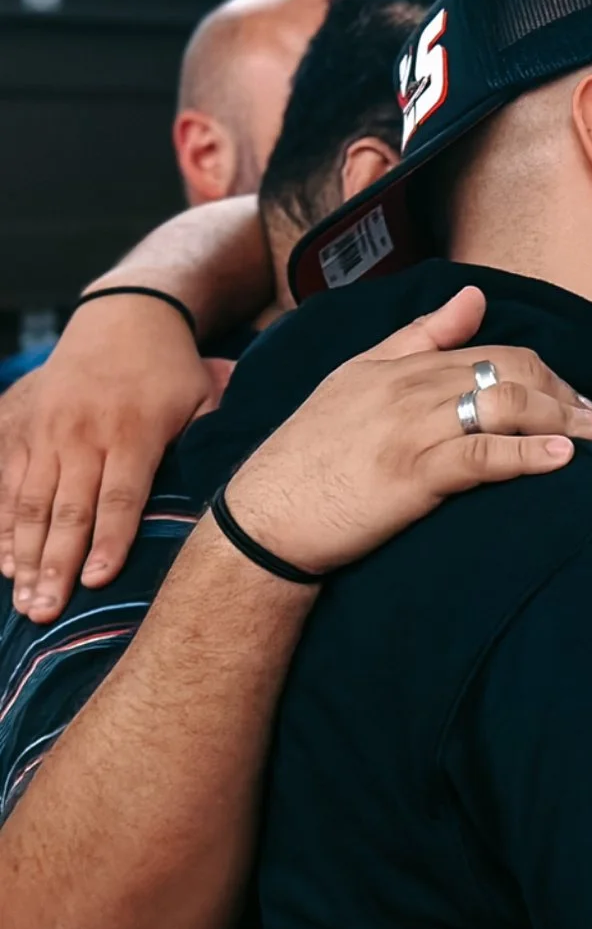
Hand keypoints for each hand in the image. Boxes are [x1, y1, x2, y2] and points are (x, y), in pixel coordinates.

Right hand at [2, 293, 216, 620]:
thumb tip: (232, 492)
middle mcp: (81, 435)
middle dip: (55, 565)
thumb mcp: (204, 399)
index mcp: (132, 433)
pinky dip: (0, 525)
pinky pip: (3, 483)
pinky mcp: (18, 428)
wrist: (122, 318)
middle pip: (66, 510)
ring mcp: (44, 433)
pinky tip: (3, 563)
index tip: (98, 582)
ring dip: (24, 556)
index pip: (119, 497)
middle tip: (46, 611)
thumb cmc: (171, 371)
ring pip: (28, 504)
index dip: (109, 541)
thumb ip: (209, 443)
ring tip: (24, 601)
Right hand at [217, 287, 591, 577]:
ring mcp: (411, 430)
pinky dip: (528, 454)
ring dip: (564, 421)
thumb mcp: (357, 380)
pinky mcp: (410, 475)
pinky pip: (482, 456)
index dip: (546, 374)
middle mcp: (409, 389)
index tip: (575, 400)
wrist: (263, 518)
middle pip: (511, 373)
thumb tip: (474, 297)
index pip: (494, 352)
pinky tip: (563, 459)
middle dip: (566, 395)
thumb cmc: (310, 456)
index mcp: (400, 366)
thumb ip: (418, 337)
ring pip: (505, 407)